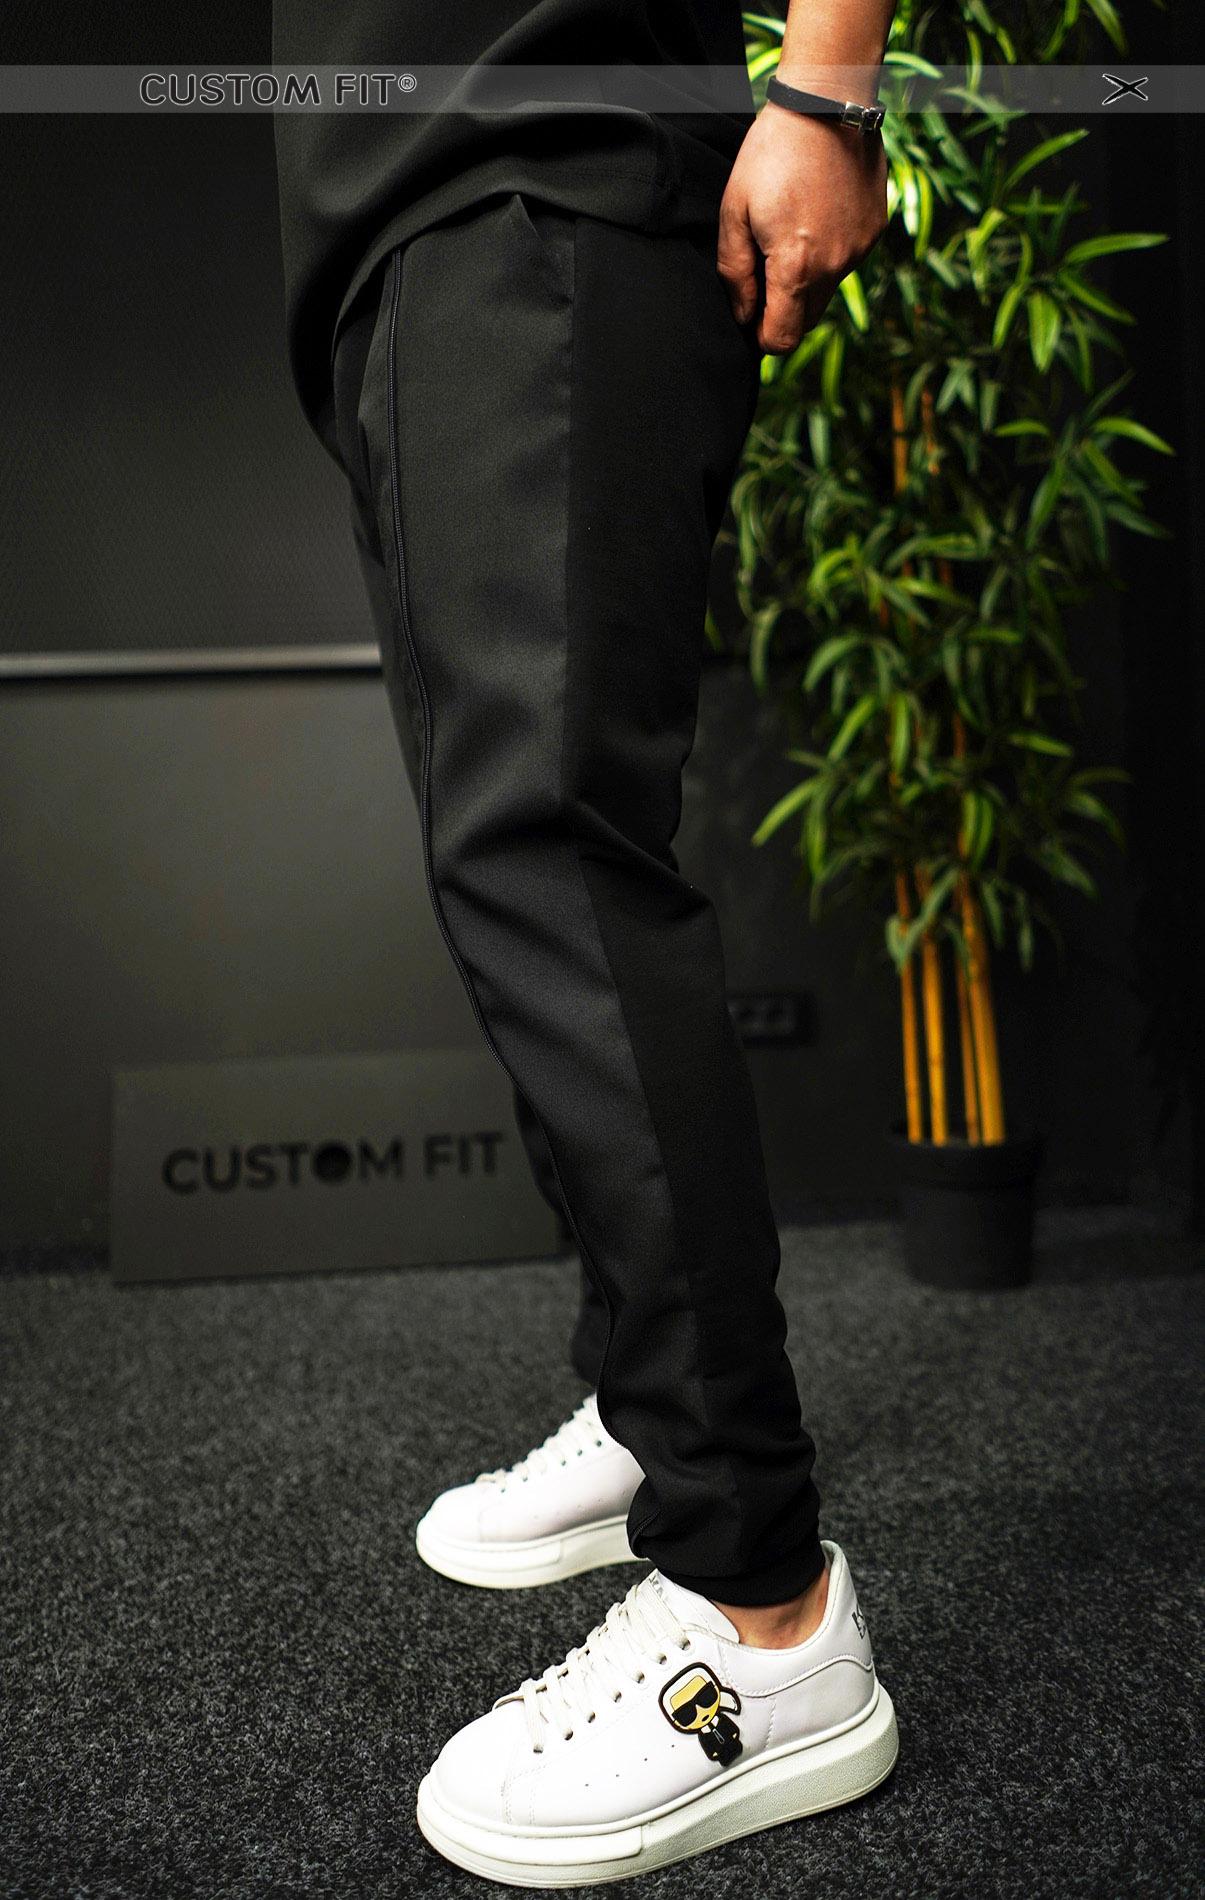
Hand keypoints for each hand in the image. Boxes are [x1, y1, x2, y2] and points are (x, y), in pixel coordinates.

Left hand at [718, 102, 887, 354]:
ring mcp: (859, 250)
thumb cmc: (771, 154)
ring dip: (808, 279)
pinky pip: (847, 260)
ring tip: (792, 230)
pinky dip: (831, 252)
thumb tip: (743, 315)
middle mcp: (834, 267)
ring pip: (827, 290)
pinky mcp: (874, 231)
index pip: (782, 339)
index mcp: (796, 268)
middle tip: (766, 271)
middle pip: (806, 320)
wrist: (826, 103)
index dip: (762, 337)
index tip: (752, 318)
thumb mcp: (734, 212)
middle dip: (784, 310)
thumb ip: (735, 273)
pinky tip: (818, 213)